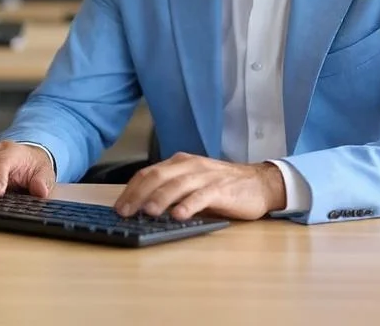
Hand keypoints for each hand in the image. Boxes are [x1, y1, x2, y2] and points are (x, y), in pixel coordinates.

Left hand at [114, 153, 285, 220]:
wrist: (260, 183)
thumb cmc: (222, 186)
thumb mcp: (193, 182)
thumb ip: (172, 190)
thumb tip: (142, 208)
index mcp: (180, 163)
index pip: (148, 173)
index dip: (131, 190)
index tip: (119, 207)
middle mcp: (191, 166)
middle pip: (158, 176)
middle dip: (138, 195)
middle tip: (125, 212)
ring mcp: (206, 177)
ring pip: (178, 185)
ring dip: (161, 199)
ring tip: (148, 213)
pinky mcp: (222, 190)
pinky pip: (202, 196)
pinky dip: (189, 205)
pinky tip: (179, 216)